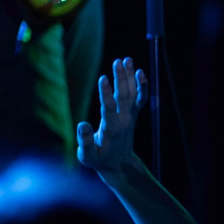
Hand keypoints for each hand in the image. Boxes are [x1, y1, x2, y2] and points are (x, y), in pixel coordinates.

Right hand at [76, 56, 142, 172]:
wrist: (119, 164)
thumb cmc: (99, 159)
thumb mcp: (87, 155)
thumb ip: (84, 141)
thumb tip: (82, 124)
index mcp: (112, 129)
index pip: (109, 108)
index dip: (106, 93)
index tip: (103, 78)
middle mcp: (124, 121)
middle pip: (124, 97)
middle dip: (122, 79)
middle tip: (118, 61)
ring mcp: (131, 117)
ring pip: (132, 94)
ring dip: (130, 77)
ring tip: (126, 59)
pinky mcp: (133, 115)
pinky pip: (139, 98)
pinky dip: (141, 85)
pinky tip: (138, 72)